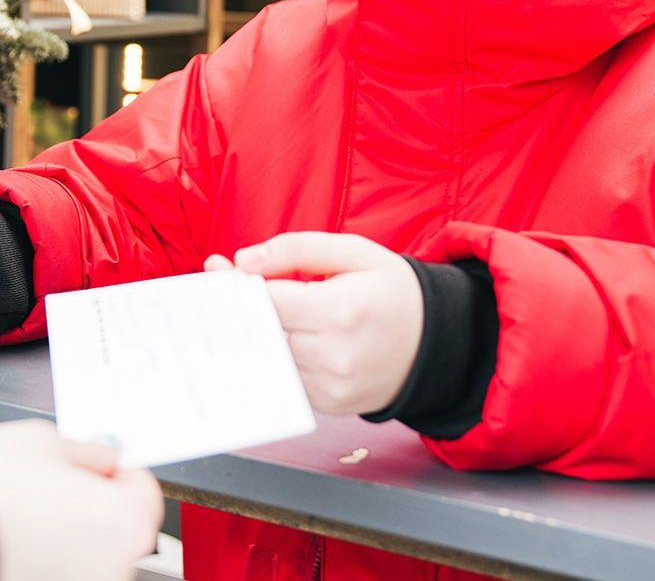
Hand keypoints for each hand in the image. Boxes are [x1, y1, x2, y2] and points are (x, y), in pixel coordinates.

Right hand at [0, 421, 162, 580]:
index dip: (116, 472)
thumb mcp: (41, 441)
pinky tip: (9, 543)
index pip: (143, 491)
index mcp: (124, 522)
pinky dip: (39, 563)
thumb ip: (85, 451)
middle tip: (48, 489)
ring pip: (82, 557)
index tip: (95, 466)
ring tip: (19, 518)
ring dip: (63, 539)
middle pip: (114, 529)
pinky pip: (54, 574)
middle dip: (87, 507)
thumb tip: (101, 456)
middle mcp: (112, 570)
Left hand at [206, 233, 422, 414]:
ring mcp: (331, 386)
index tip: (216, 268)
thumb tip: (243, 262)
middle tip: (222, 286)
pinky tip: (278, 335)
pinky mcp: (329, 405)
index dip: (235, 284)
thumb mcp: (353, 251)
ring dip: (255, 332)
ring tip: (251, 308)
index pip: (267, 300)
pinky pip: (285, 376)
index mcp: (340, 310)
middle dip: (239, 307)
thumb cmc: (393, 290)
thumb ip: (295, 249)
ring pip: (269, 355)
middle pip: (262, 330)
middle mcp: (334, 355)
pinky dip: (276, 355)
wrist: (438, 342)